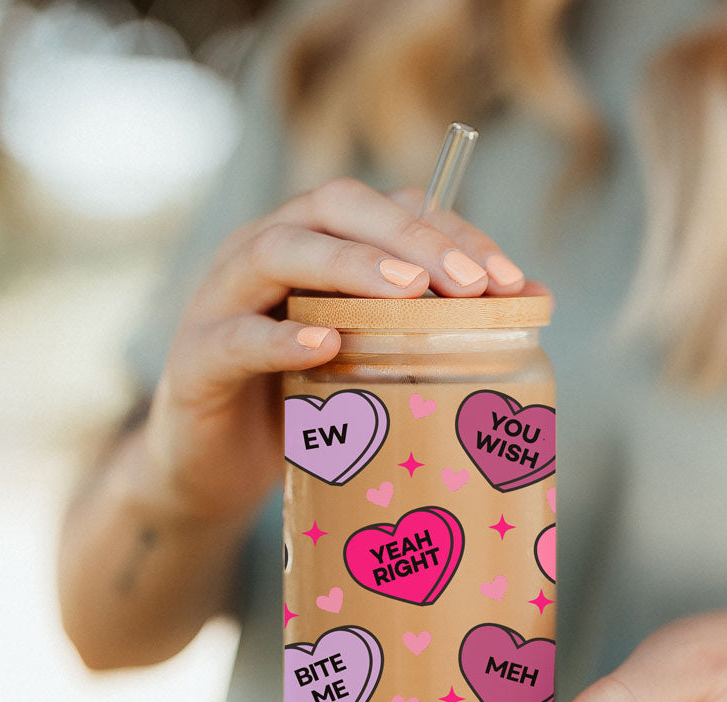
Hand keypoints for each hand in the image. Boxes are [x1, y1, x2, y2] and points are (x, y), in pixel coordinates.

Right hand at [138, 178, 526, 519]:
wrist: (215, 470)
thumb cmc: (303, 408)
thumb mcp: (371, 362)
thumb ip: (428, 328)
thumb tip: (532, 305)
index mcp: (314, 247)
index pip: (387, 210)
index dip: (450, 231)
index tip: (510, 279)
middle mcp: (264, 254)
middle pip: (335, 207)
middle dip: (411, 236)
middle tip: (472, 282)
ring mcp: (220, 301)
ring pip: (278, 250)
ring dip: (349, 264)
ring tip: (412, 292)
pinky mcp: (193, 360)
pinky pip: (233, 339)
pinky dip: (278, 339)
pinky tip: (327, 346)